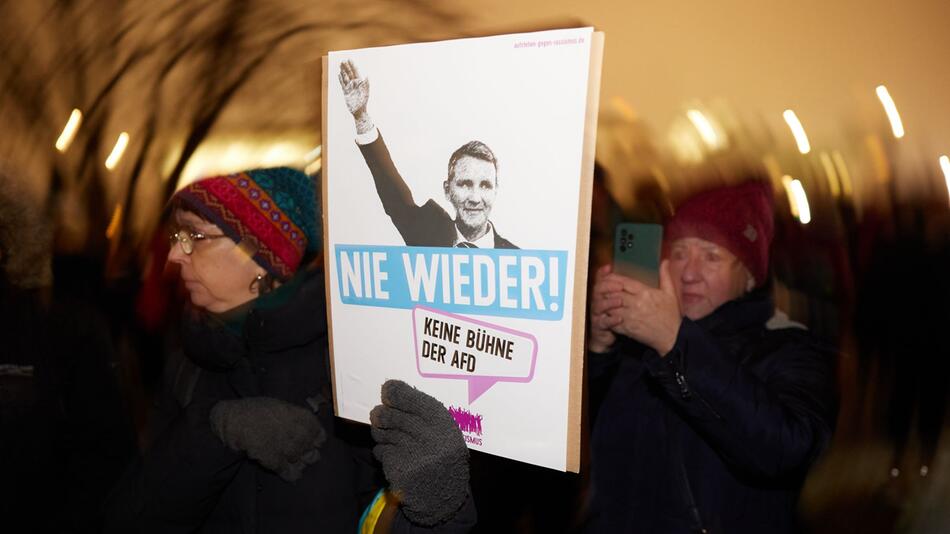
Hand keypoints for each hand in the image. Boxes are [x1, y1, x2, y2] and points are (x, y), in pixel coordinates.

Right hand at [210, 397, 325, 481]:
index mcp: (303, 419)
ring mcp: (290, 450)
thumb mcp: (281, 406)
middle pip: (313, 453)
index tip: (311, 441)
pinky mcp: (278, 463)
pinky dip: (291, 474)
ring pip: (304, 464)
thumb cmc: (256, 410)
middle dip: (307, 454)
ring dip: (300, 464)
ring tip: (292, 460)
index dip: (315, 440)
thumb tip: (306, 423)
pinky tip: (288, 471)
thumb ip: (296, 417)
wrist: (237, 421)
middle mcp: (301, 435)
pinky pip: (292, 474)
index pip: (320, 436)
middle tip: (299, 452)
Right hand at [338, 59, 373, 133]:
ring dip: (343, 71)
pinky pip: (342, 83)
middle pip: (350, 73)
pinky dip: (340, 79)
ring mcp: (350, 87)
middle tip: (343, 60)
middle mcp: (354, 84)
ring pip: (345, 77)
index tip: (349, 59)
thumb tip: (367, 76)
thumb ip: (366, 84)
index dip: (352, 65)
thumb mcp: (366, 92)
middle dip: (346, 67)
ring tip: (340, 65)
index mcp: (360, 82)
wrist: (358, 111)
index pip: (356, 71)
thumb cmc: (363, 102)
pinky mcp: (345, 91)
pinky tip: (339, 74)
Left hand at [370, 380, 468, 525]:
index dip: (399, 393)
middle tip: (377, 413)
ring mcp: (414, 456)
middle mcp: (432, 440)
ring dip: (380, 432)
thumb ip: (423, 413)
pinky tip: (391, 456)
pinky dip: (382, 451)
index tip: (387, 389)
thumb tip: (392, 389)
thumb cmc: (440, 458)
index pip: (418, 402)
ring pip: (384, 433)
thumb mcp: (443, 434)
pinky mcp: (400, 471)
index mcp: (446, 427)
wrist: (441, 497)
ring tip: (385, 434)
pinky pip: (381, 451)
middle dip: (381, 413)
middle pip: (395, 417)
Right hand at [588, 264, 622, 352]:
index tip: (609, 269)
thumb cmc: (609, 314)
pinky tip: (619, 318)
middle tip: (619, 286)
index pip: (599, 281)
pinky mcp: (599, 327)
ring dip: (609, 303)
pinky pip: (604, 323)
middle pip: (597, 291)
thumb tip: (607, 266)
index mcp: (599, 294)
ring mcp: (596, 315)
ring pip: (598, 306)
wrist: (605, 335)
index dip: (603, 274)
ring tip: (620, 301)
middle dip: (607, 287)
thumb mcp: (611, 296)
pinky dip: (611, 320)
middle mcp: (595, 302)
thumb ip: (610, 282)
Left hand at [605, 260, 681, 354]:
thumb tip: (665, 261)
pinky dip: (606, 316)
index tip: (607, 277)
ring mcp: (631, 316)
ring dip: (604, 303)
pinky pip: (611, 320)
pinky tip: (605, 314)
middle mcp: (636, 303)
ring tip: (601, 300)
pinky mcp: (627, 328)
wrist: (673, 337)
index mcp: (645, 293)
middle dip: (605, 290)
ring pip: (610, 306)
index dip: (612, 279)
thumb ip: (665, 276)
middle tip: (599, 288)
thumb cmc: (671, 316)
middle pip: (613, 293)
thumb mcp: (671, 293)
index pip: (623, 282)